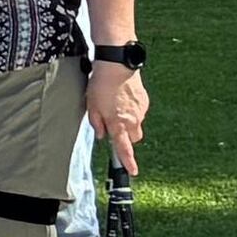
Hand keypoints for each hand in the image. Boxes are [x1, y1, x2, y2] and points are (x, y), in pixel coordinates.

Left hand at [86, 55, 147, 175]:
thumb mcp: (91, 106)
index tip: (133, 171)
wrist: (117, 65)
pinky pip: (139, 112)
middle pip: (133, 138)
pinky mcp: (145, 101)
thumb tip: (103, 135)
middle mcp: (133, 120)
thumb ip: (97, 124)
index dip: (128, 161)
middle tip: (114, 124)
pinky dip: (132, 110)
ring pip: (136, 125)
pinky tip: (122, 98)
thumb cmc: (101, 85)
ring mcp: (140, 111)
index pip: (124, 148)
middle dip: (125, 136)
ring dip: (128, 122)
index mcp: (118, 124)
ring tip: (115, 107)